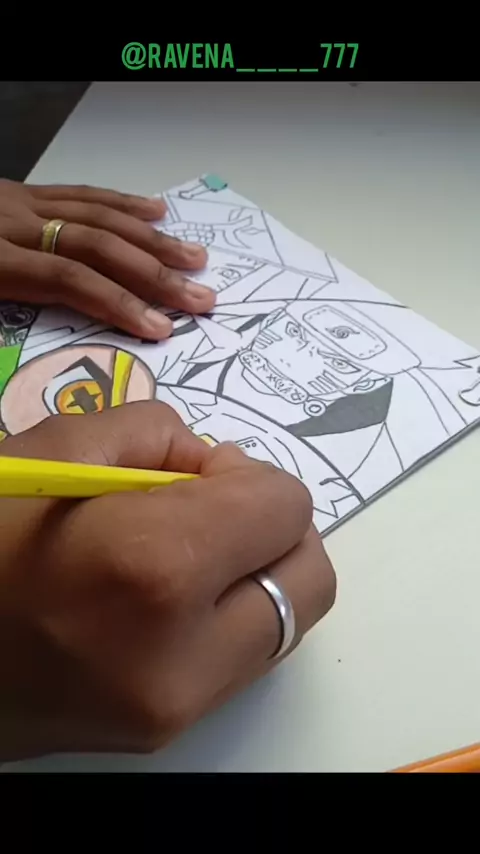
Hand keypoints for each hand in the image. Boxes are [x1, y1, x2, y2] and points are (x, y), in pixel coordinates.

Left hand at [0, 179, 215, 339]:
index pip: (69, 278)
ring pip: (97, 215)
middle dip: (153, 273)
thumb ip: (3, 322)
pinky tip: (155, 211)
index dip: (118, 302)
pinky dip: (121, 203)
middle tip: (200, 297)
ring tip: (194, 259)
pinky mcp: (23, 192)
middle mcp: (15, 225)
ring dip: (151, 239)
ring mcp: (21, 203)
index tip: (160, 328)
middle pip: (96, 244)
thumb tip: (31, 374)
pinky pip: (79, 193)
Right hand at [0, 402, 335, 760]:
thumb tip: (215, 468)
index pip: (283, 508)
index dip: (249, 476)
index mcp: (152, 568)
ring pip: (284, 625)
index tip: (201, 473)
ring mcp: (173, 710)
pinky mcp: (161, 736)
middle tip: (214, 509)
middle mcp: (180, 655)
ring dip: (259, 573)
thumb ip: (158, 434)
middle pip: (308, 578)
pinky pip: (240, 661)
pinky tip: (173, 596)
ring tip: (190, 552)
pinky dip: (230, 616)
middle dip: (275, 527)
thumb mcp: (54, 449)